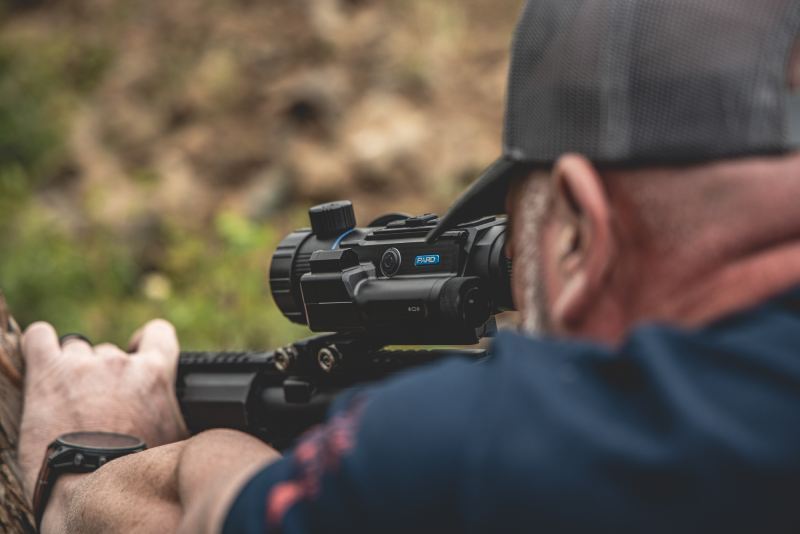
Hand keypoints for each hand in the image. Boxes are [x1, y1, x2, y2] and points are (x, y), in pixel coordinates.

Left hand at [17, 319, 188, 497]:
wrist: (92, 484)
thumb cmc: (135, 468)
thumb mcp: (175, 437)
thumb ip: (178, 414)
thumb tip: (198, 421)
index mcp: (155, 374)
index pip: (159, 333)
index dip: (145, 340)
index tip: (136, 352)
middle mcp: (120, 362)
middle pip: (108, 353)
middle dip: (102, 374)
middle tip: (95, 405)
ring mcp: (83, 364)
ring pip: (75, 351)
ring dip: (71, 370)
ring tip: (65, 401)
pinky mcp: (47, 371)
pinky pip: (39, 338)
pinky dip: (39, 345)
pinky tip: (39, 361)